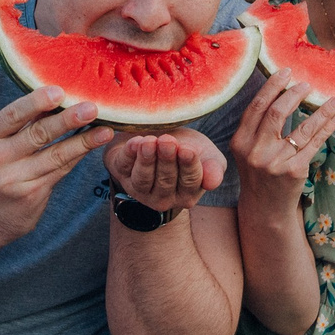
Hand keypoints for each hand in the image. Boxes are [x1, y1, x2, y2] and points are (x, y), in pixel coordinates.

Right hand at [0, 85, 113, 245]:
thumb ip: (19, 125)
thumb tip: (56, 94)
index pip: (12, 115)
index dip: (36, 102)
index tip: (59, 91)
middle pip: (37, 134)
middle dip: (68, 120)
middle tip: (91, 108)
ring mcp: (14, 179)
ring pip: (55, 155)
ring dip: (83, 141)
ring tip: (105, 130)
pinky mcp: (32, 195)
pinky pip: (61, 170)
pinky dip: (78, 155)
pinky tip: (93, 145)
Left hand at [104, 128, 224, 215]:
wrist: (160, 137)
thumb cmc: (187, 147)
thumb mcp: (207, 155)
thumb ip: (214, 168)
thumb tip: (212, 183)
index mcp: (187, 195)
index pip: (189, 183)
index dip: (188, 166)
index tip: (187, 150)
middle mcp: (163, 198)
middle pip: (165, 181)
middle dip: (166, 160)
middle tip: (168, 141)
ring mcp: (139, 189)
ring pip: (143, 179)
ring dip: (146, 160)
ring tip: (149, 142)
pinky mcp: (120, 174)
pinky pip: (123, 167)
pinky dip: (128, 155)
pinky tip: (135, 142)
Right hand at [230, 71, 334, 203]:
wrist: (265, 208)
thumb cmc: (259, 173)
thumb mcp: (248, 150)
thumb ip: (258, 126)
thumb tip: (283, 90)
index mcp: (240, 142)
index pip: (257, 107)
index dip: (273, 86)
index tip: (287, 72)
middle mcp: (255, 152)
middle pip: (277, 113)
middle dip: (295, 94)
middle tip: (308, 85)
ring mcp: (276, 163)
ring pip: (303, 128)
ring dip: (322, 111)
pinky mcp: (295, 171)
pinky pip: (314, 144)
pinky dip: (327, 128)